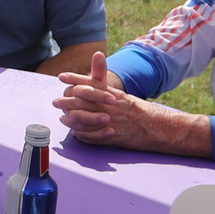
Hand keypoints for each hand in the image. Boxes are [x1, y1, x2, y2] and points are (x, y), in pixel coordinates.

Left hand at [53, 51, 173, 150]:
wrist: (158, 127)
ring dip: (71, 119)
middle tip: (55, 101)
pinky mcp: (112, 137)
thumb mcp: (124, 96)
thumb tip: (95, 81)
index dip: (75, 78)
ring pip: (85, 119)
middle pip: (83, 101)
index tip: (62, 76)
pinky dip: (82, 134)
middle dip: (67, 100)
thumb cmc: (141, 111)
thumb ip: (107, 87)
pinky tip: (76, 132)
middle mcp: (111, 106)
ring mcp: (111, 122)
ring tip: (63, 118)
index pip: (90, 83)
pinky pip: (93, 136)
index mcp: (113, 94)